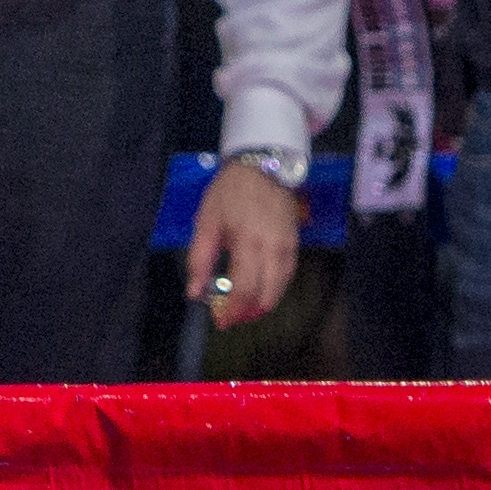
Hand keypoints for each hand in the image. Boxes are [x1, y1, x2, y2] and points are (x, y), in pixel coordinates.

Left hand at [183, 160, 301, 328]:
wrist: (262, 168)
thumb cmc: (229, 194)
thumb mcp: (206, 222)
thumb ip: (199, 260)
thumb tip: (194, 293)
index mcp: (247, 244)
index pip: (244, 290)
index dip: (232, 311)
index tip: (219, 321)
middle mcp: (273, 251)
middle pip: (265, 296)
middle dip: (247, 313)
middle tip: (228, 317)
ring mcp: (288, 249)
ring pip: (279, 291)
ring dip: (261, 305)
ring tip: (241, 309)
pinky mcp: (296, 246)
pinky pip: (288, 278)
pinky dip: (273, 291)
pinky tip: (259, 293)